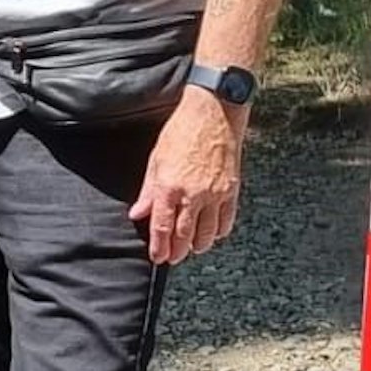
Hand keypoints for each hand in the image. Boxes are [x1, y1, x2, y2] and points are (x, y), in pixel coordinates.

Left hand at [128, 89, 243, 265]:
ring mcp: (215, 194)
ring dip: (198, 246)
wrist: (214, 112)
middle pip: (184, 236)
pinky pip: (226, 221)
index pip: (162, 227)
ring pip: (207, 234)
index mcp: (169, 187)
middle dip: (177, 251)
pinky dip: (219, 232)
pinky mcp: (232, 190)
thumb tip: (138, 213)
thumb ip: (148, 191)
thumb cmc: (182, 130)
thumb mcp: (156, 159)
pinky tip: (213, 235)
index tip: (157, 257)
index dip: (159, 247)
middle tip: (172, 258)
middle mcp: (193, 195)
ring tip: (191, 249)